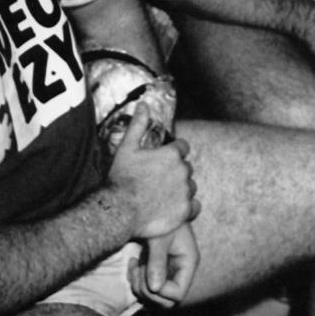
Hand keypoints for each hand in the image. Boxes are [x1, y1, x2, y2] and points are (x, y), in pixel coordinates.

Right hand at [107, 103, 199, 239]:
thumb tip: (144, 104)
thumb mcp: (127, 147)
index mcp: (172, 154)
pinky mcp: (185, 211)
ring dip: (181, 189)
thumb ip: (138, 124)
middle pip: (186, 167)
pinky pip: (195, 207)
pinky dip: (188, 207)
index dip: (173, 153)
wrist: (119, 211)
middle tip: (158, 181)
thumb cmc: (122, 178)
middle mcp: (183, 170)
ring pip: (191, 186)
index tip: (162, 161)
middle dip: (176, 172)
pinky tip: (174, 209)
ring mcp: (185, 192)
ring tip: (164, 196)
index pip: (183, 147)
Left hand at [128, 224, 199, 307]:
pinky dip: (135, 280)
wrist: (151, 205)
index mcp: (188, 262)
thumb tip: (155, 288)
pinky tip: (133, 263)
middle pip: (166, 301)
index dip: (161, 291)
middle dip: (147, 290)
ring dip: (139, 285)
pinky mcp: (156, 271)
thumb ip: (157, 261)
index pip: (178, 294)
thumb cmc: (161, 216)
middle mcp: (180, 272)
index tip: (148, 276)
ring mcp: (168, 273)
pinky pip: (145, 288)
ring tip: (135, 264)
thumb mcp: (160, 237)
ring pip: (154, 297)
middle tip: (138, 270)